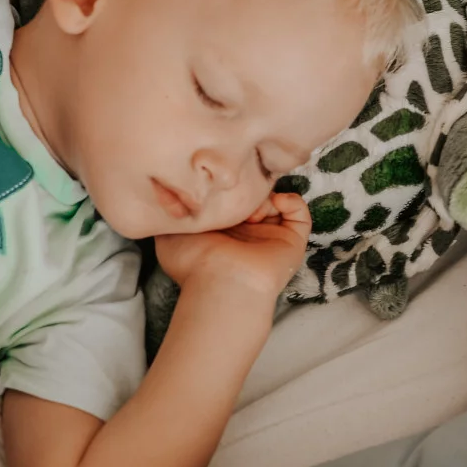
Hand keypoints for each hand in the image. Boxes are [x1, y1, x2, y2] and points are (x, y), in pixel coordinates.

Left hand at [154, 192, 310, 302]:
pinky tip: (274, 203)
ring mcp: (271, 237)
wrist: (221, 281)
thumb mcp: (168, 234)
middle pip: (256, 200)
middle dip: (249, 190)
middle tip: (238, 193)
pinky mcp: (291, 240)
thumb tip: (167, 200)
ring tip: (253, 208)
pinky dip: (290, 201)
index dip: (228, 190)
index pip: (232, 203)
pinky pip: (299, 213)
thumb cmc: (193, 261)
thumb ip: (171, 215)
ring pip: (278, 204)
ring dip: (267, 196)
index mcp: (223, 233)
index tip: (220, 185)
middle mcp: (248, 234)